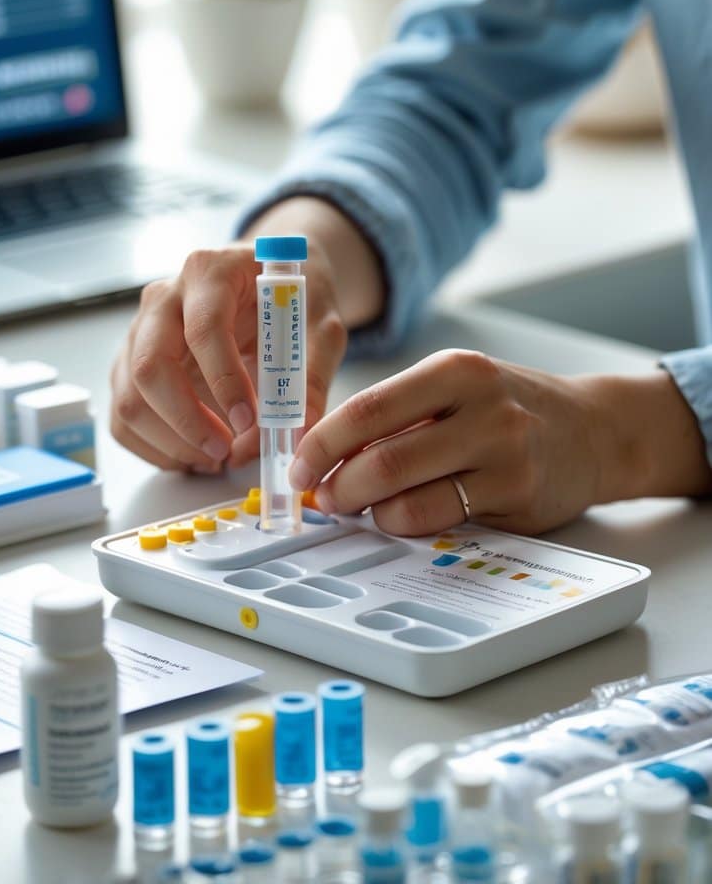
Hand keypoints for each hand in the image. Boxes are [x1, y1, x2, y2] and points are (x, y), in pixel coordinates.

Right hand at [110, 242, 346, 472]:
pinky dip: (155, 448)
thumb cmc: (290, 299)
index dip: (224, 380)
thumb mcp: (319, 326)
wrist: (269, 283)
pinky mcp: (131, 364)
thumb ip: (310, 377)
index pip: (204, 328)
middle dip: (186, 420)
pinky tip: (195, 455)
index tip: (249, 419)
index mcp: (211, 273)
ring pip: (130, 397)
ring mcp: (139, 332)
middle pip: (150, 365)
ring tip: (217, 456)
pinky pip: (124, 416)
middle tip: (226, 450)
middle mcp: (164, 299)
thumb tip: (296, 434)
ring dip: (171, 442)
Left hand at [288, 349, 710, 535]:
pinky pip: (442, 521)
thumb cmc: (509, 406)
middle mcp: (483, 408)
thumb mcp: (457, 387)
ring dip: (368, 511)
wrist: (594, 430)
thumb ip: (400, 413)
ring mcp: (504, 457)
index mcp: (456, 369)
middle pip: (383, 458)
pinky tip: (399, 516)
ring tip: (359, 507)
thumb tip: (326, 453)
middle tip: (321, 497)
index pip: (368, 408)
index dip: (322, 444)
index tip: (298, 466)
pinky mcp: (517, 499)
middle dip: (338, 485)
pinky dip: (407, 523)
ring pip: (409, 498)